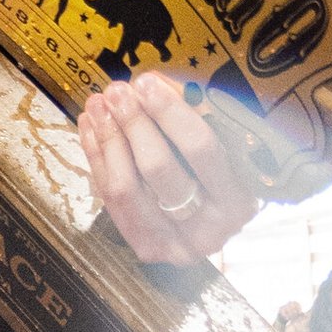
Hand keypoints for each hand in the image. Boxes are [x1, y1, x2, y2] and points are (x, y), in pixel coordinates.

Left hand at [79, 75, 258, 263]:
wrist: (214, 224)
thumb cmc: (221, 173)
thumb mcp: (222, 143)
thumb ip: (193, 114)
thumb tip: (151, 84)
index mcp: (240, 199)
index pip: (202, 150)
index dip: (170, 114)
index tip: (147, 82)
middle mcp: (210, 230)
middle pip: (159, 169)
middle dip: (133, 124)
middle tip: (118, 91)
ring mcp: (175, 245)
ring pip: (126, 187)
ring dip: (108, 139)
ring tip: (99, 104)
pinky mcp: (146, 248)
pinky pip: (111, 199)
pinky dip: (97, 158)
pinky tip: (91, 126)